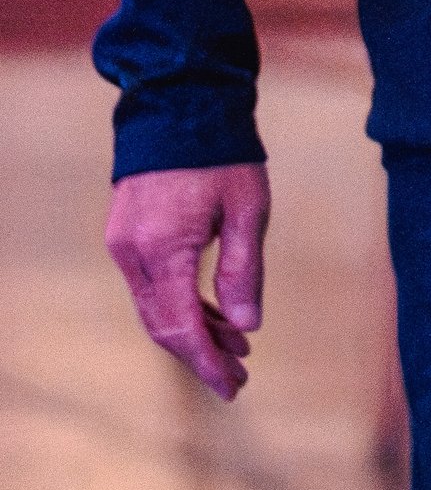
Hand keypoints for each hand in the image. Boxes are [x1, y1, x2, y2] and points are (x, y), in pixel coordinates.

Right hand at [105, 163, 270, 402]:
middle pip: (162, 325)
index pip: (181, 326)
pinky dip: (180, 304)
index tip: (233, 386)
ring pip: (155, 307)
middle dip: (200, 355)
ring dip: (193, 330)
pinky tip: (213, 314)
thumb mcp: (247, 211)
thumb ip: (244, 272)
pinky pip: (151, 285)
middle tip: (239, 376)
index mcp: (164, 248)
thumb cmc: (220, 153)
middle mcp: (133, 252)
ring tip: (236, 345)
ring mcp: (124, 244)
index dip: (206, 362)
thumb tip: (245, 327)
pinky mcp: (125, 234)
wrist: (179, 103)